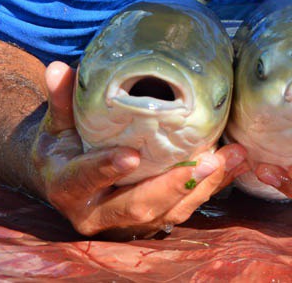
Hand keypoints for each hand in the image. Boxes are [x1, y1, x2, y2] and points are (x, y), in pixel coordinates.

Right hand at [31, 61, 247, 238]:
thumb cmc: (63, 147)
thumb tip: (57, 68)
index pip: (84, 179)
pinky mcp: (152, 221)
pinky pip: (185, 208)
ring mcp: (126, 224)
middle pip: (136, 207)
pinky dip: (212, 187)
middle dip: (172, 187)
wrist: (67, 181)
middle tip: (205, 162)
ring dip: (203, 187)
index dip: (106, 169)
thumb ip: (61, 100)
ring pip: (167, 212)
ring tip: (232, 157)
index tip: (131, 156)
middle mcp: (97, 215)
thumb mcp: (56, 125)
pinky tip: (235, 164)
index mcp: (68, 189)